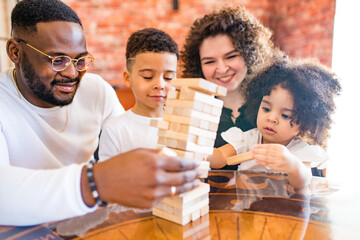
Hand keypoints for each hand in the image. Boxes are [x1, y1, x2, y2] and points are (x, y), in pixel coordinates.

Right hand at [83, 148, 200, 208]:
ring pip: (177, 190)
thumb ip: (158, 154)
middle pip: (182, 178)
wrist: (104, 182)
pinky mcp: (149, 203)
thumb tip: (172, 156)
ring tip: (196, 184)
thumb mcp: (140, 152)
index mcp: (154, 162)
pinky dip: (170, 192)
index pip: (180, 163)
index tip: (198, 164)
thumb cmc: (121, 164)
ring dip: (188, 186)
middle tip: (201, 174)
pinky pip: (164, 197)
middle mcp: (156, 178)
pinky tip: (176, 190)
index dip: (191, 164)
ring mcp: (153, 192)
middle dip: (194, 175)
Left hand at [251, 144, 299, 172]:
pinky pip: (267, 164)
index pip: (268, 146)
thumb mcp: (280, 149)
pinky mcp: (277, 167)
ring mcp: (279, 161)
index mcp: (280, 148)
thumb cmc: (284, 155)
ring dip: (258, 157)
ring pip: (266, 158)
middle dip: (258, 151)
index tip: (254, 146)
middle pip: (266, 152)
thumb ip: (271, 147)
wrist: (293, 164)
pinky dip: (261, 162)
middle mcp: (280, 154)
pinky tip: (257, 160)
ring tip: (253, 155)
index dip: (260, 146)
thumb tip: (258, 147)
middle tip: (252, 151)